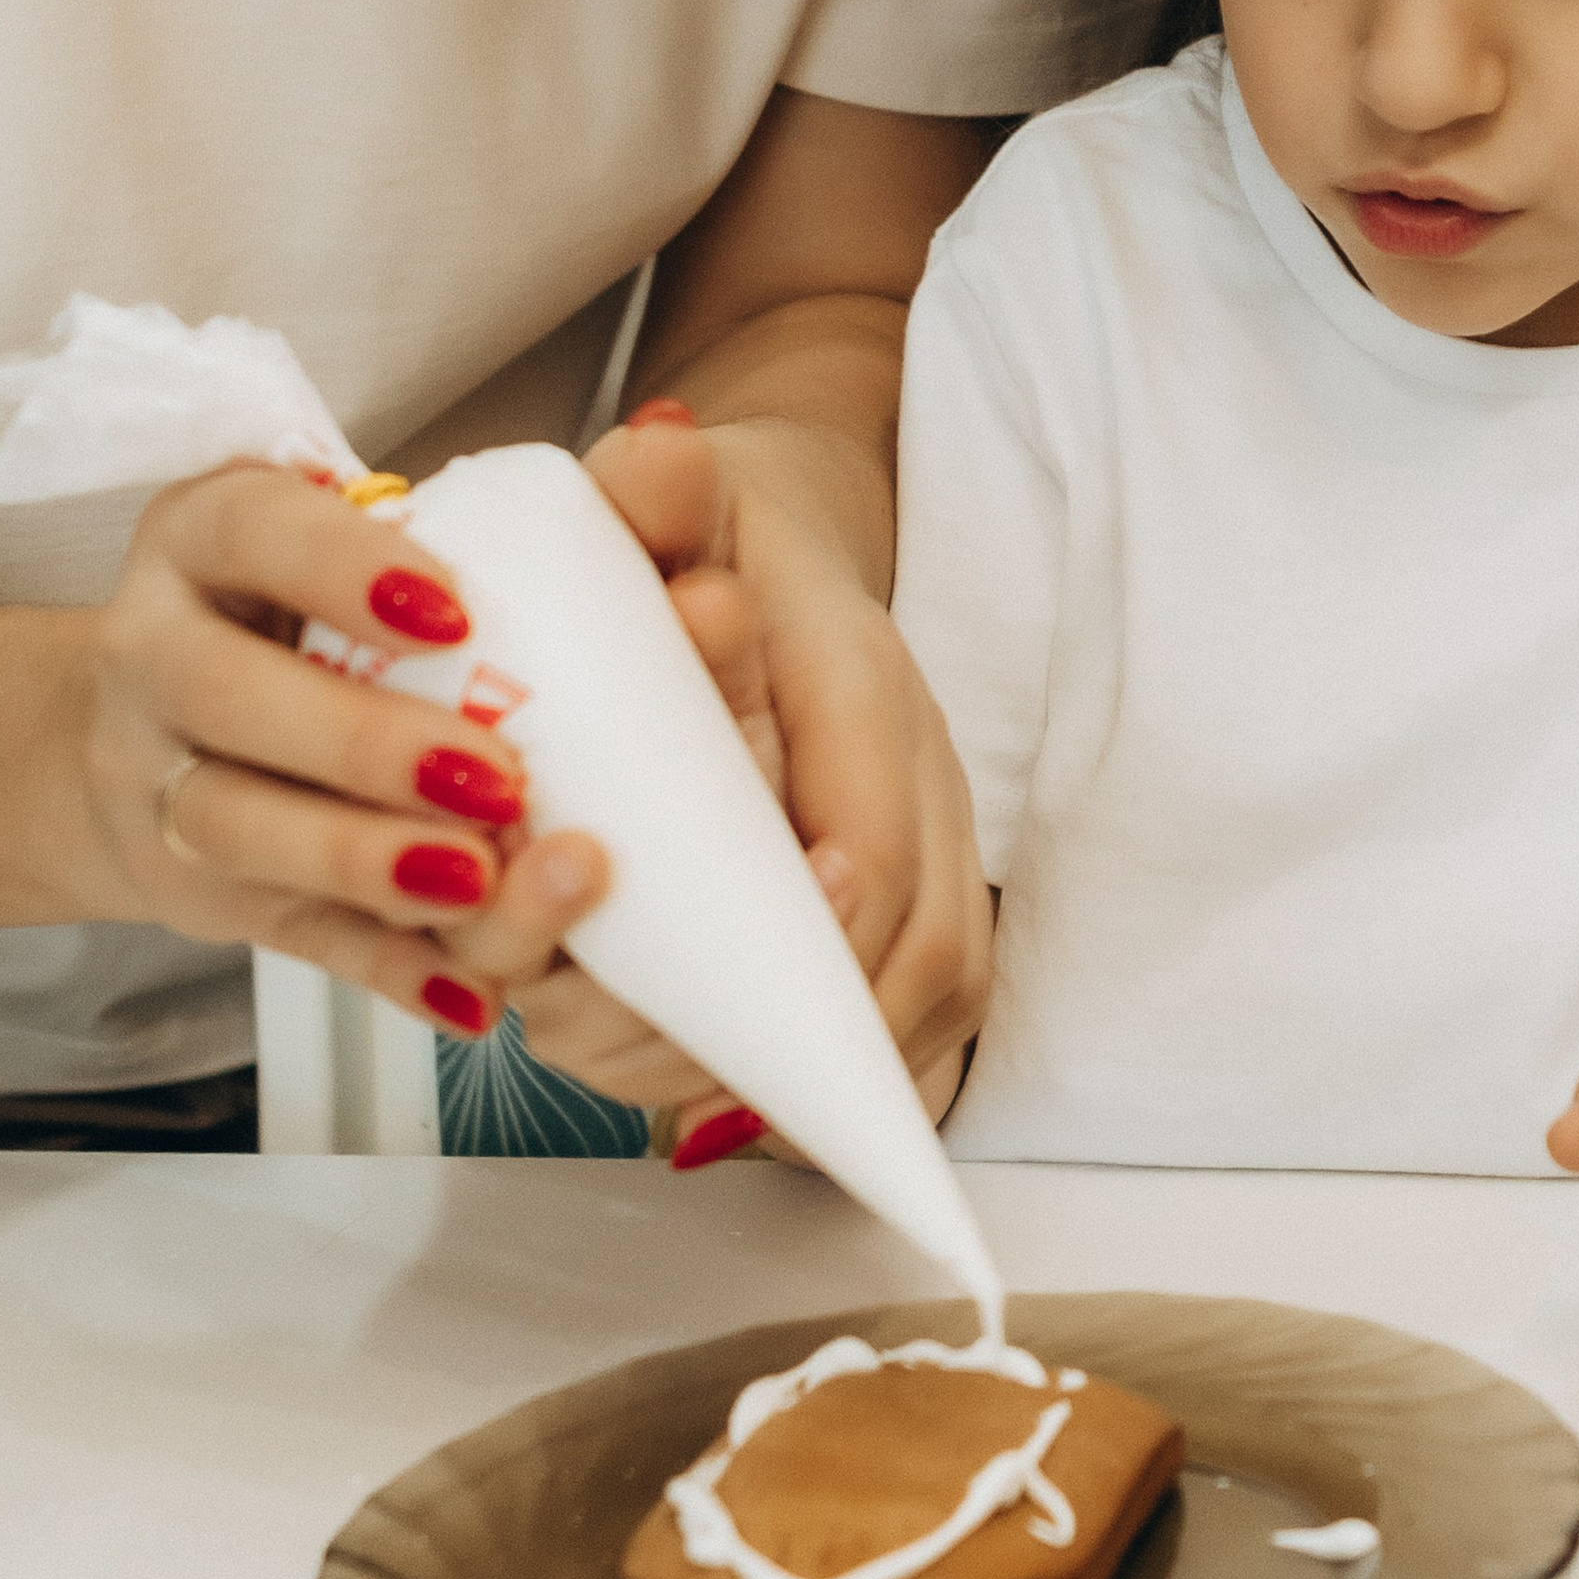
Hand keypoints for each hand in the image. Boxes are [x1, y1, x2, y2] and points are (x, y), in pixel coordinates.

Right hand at [76, 463, 608, 1038]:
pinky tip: (471, 995)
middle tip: (497, 777)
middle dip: (360, 740)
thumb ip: (542, 508)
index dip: (341, 569)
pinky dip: (385, 971)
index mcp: (206, 536)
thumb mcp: (391, 537)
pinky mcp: (202, 896)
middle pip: (225, 694)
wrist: (167, 729)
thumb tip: (674, 440)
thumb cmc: (331, 612)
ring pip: (235, 830)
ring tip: (480, 881)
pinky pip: (288, 939)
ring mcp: (160, 782)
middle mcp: (156, 652)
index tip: (454, 611)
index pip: (252, 529)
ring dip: (362, 861)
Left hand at [482, 408, 992, 1122]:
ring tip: (677, 1097)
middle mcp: (914, 772)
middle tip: (652, 1070)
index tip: (729, 976)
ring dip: (804, 1073)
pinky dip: (849, 1082)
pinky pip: (921, 1018)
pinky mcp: (911, 902)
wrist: (783, 543)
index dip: (819, 914)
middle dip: (790, 1033)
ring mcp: (926, 843)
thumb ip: (654, 489)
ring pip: (924, 1002)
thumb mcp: (675, 491)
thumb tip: (658, 462)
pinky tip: (754, 1117)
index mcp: (863, 679)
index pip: (876, 819)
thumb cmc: (719, 536)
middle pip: (913, 947)